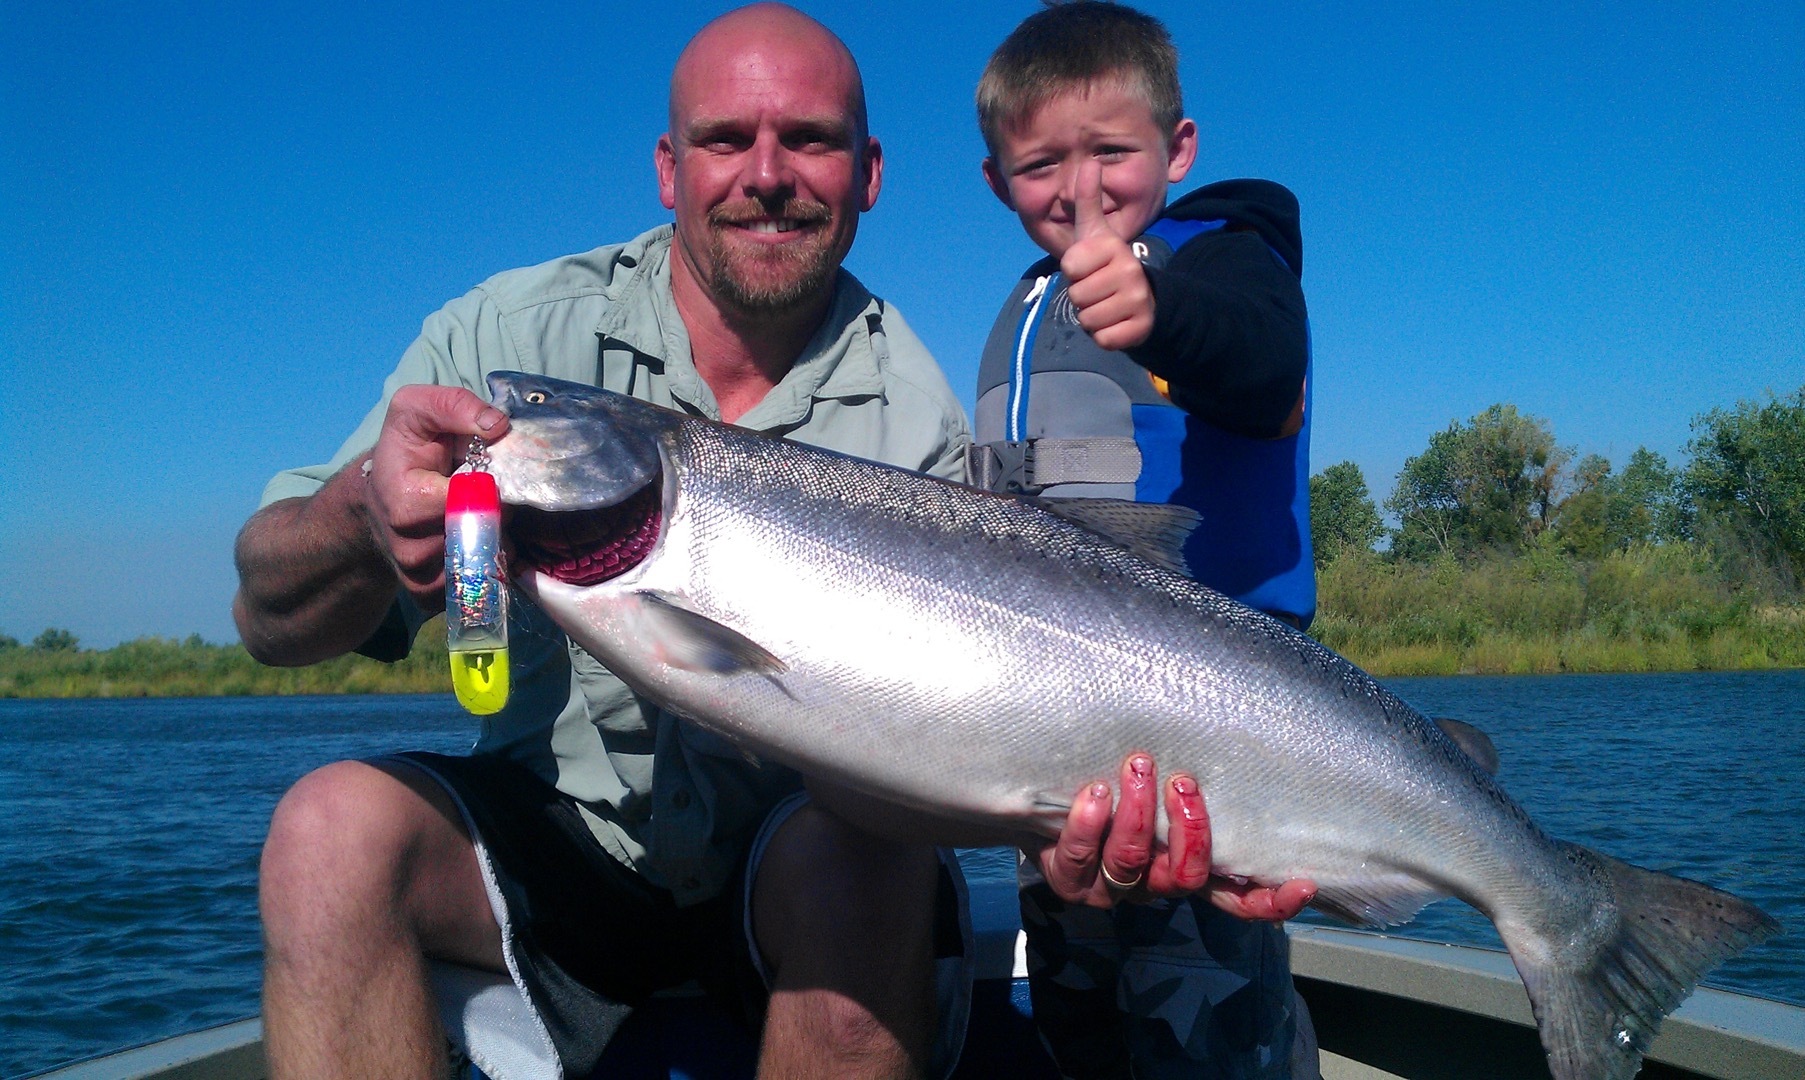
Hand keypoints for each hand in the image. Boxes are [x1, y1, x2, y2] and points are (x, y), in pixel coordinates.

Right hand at [362, 384, 507, 608]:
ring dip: (495, 538)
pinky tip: (473, 540)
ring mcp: (419, 577)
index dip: (491, 485)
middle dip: (498, 513)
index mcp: (406, 503)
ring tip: (478, 515)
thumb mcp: (417, 409)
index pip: (474, 502)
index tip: (484, 471)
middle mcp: (409, 549)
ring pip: (487, 562)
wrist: (376, 496)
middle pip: (485, 536)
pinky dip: (485, 563)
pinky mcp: (429, 596)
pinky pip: (475, 586)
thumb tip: (497, 425)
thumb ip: (454, 406)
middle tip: (487, 494)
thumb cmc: (403, 450)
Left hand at [1030, 753, 1315, 918]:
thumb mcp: (1161, 780)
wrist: (1045, 796)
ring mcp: (1110, 888)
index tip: (1301, 882)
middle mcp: (1154, 885)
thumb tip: (1239, 717)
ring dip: (1137, 814)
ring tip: (1136, 767)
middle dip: (1189, 830)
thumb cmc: (1119, 780)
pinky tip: (1093, 793)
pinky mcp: (1069, 880)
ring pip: (1132, 865)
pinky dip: (1088, 824)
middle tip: (1182, 781)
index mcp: (1186, 869)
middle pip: (1185, 877)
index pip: (1238, 900)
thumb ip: (1193, 773)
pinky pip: (1079, 859)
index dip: (1270, 901)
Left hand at [1058, 158, 1156, 351]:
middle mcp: (1129, 271)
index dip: (1074, 271)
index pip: (1070, 266)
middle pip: (1076, 295)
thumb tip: (1089, 162)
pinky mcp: (1140, 328)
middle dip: (1082, 297)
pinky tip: (1116, 323)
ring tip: (1107, 305)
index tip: (1089, 267)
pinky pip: (1103, 339)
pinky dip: (1104, 336)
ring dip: (1092, 317)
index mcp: (1113, 247)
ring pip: (1087, 319)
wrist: (1143, 299)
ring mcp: (1137, 300)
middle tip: (1099, 290)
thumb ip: (1088, 201)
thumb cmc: (1106, 263)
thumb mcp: (1095, 232)